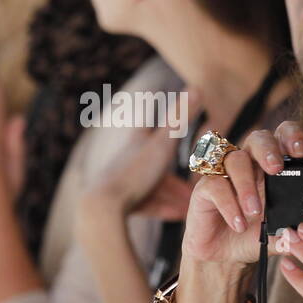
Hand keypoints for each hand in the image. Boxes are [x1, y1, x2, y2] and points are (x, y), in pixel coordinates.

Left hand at [84, 88, 199, 221]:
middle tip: (195, 189)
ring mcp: (122, 181)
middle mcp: (128, 158)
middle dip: (178, 178)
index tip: (176, 123)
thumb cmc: (134, 172)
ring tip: (189, 207)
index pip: (156, 130)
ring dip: (173, 196)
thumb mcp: (163, 145)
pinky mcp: (119, 203)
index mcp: (138, 141)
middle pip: (158, 165)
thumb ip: (180, 119)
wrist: (103, 205)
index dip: (169, 128)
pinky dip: (162, 208)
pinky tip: (176, 216)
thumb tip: (198, 87)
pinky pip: (144, 204)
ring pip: (152, 186)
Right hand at [180, 120, 302, 267]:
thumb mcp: (279, 235)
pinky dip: (229, 205)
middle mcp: (249, 164)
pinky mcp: (205, 188)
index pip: (283, 138)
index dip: (292, 136)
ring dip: (246, 185)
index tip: (301, 152)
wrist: (224, 256)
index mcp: (272, 167)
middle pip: (258, 138)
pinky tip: (238, 224)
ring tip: (254, 211)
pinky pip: (215, 185)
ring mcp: (226, 174)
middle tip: (276, 169)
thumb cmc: (252, 236)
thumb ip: (293, 230)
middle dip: (268, 150)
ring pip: (235, 160)